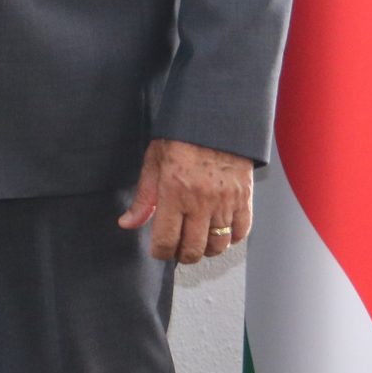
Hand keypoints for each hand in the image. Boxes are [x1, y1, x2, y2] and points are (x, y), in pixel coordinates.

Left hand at [118, 137, 252, 263]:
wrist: (216, 117)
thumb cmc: (181, 136)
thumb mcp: (154, 162)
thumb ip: (143, 198)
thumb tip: (127, 223)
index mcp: (174, 192)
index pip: (165, 240)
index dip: (159, 252)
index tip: (158, 250)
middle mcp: (200, 201)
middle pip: (192, 250)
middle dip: (181, 255)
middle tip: (177, 248)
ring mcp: (225, 202)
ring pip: (218, 246)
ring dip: (206, 249)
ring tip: (197, 240)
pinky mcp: (244, 198)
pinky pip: (241, 232)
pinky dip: (230, 238)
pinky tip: (219, 230)